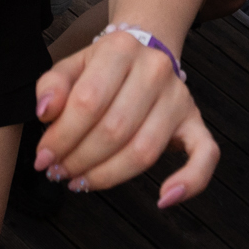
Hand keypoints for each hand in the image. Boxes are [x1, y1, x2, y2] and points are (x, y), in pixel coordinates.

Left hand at [33, 28, 217, 206]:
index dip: (61, 136)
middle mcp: (155, 69)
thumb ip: (52, 86)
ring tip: (81, 182)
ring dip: (108, 176)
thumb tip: (45, 113)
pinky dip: (191, 182)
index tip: (43, 158)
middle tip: (58, 173)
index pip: (88, 101)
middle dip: (80, 160)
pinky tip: (164, 199)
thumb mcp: (71, 65)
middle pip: (114, 130)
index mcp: (121, 49)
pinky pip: (205, 155)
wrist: (146, 49)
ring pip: (145, 151)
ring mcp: (180, 97)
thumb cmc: (102, 67)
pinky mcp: (196, 121)